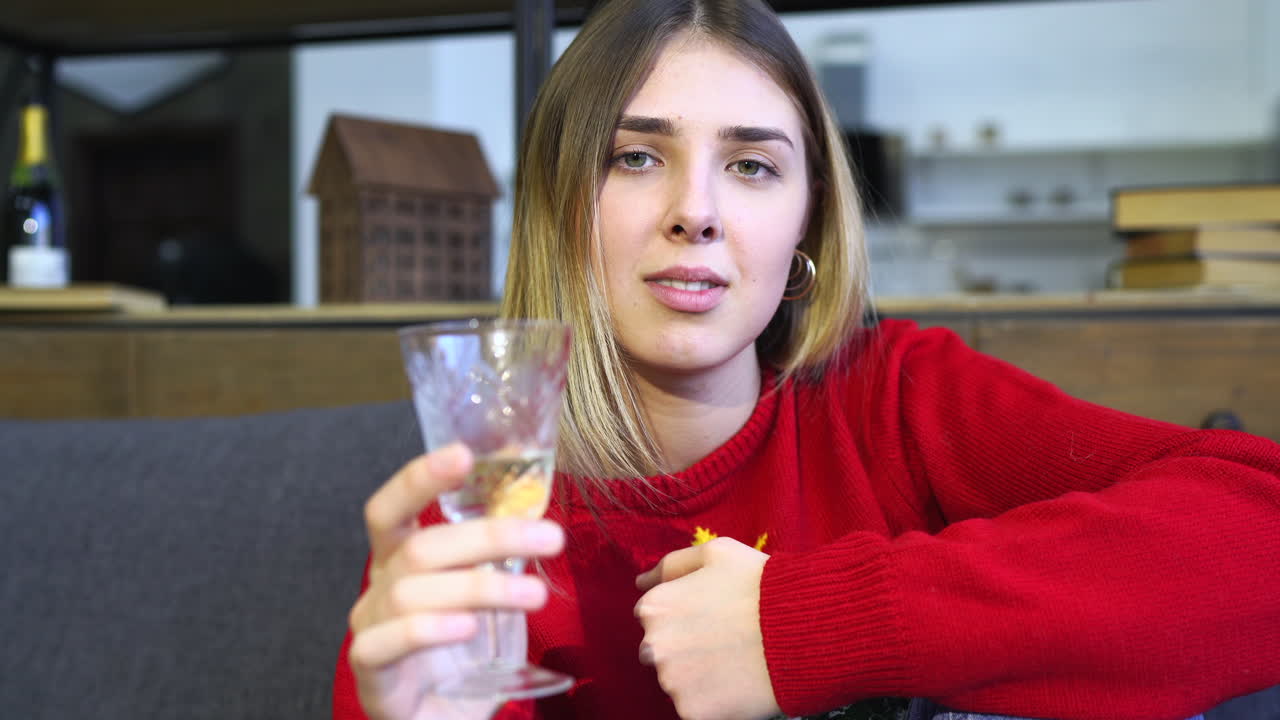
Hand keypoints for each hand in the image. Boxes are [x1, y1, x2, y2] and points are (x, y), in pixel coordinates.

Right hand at [347, 444, 565, 719]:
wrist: (444, 718)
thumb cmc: (465, 652)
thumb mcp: (487, 593)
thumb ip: (497, 556)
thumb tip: (536, 511)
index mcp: (399, 561)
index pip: (391, 508)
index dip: (420, 478)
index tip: (463, 454)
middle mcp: (378, 589)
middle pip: (421, 547)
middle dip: (490, 537)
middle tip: (550, 539)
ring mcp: (370, 629)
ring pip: (412, 592)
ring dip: (482, 587)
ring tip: (535, 596)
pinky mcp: (372, 673)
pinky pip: (386, 643)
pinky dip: (428, 630)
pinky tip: (467, 628)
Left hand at [634, 537, 779, 719]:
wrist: (804, 630)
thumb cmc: (761, 585)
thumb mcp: (716, 554)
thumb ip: (672, 565)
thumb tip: (640, 582)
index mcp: (655, 606)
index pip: (653, 616)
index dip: (685, 614)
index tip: (712, 615)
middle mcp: (654, 646)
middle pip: (660, 651)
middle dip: (685, 646)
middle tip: (725, 640)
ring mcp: (673, 683)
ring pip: (678, 682)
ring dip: (699, 675)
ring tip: (736, 660)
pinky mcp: (692, 713)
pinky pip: (696, 708)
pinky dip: (715, 701)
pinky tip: (739, 683)